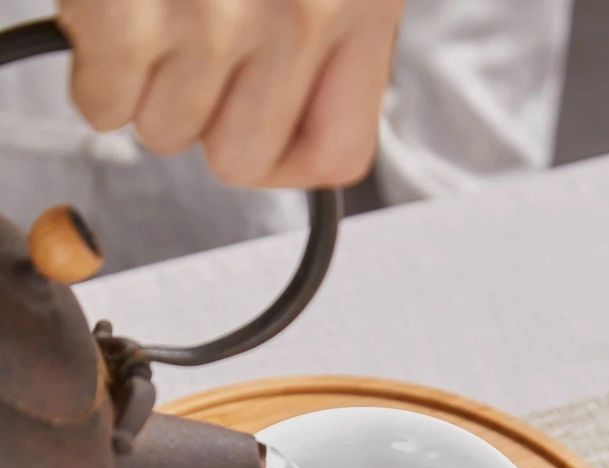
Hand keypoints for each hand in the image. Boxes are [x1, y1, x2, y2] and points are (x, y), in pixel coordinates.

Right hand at [57, 0, 402, 187]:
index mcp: (361, 3)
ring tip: (154, 7)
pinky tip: (112, 13)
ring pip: (167, 134)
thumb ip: (326, 41)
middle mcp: (299, 13)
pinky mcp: (131, 18)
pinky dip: (96, 70)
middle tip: (188, 42)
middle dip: (204, 115)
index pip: (339, 156)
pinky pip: (105, 108)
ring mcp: (215, 16)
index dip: (289, 160)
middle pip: (241, 160)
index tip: (262, 132)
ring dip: (146, 80)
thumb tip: (291, 138)